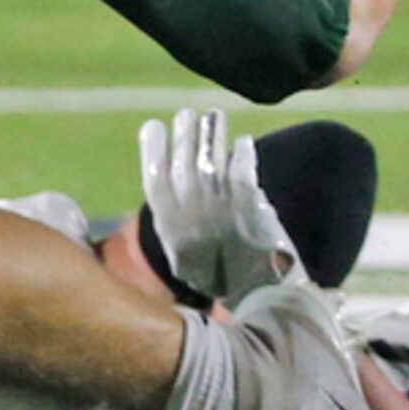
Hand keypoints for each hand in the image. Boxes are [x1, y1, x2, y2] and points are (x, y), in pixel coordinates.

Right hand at [137, 107, 296, 304]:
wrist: (256, 295)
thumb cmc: (218, 276)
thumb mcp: (183, 254)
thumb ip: (174, 221)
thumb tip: (169, 185)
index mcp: (171, 226)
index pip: (155, 178)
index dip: (152, 149)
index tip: (152, 125)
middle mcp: (191, 214)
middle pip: (183, 163)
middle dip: (183, 135)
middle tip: (186, 114)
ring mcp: (221, 210)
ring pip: (212, 161)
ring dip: (212, 134)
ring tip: (214, 116)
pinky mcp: (250, 208)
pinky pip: (243, 173)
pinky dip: (242, 155)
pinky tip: (243, 142)